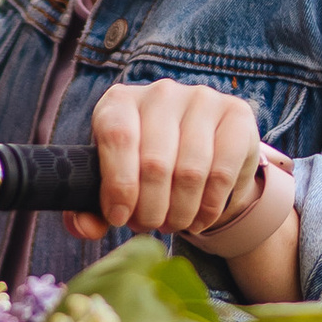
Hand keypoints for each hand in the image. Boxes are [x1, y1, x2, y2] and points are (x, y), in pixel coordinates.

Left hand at [69, 78, 269, 244]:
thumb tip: (87, 228)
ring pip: (190, 172)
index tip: (120, 218)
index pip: (118, 138)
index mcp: (120, 102)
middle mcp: (160, 93)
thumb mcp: (111, 182)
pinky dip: (208, 207)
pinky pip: (221, 172)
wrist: (199, 150)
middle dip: (150, 209)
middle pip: (154, 162)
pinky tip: (198, 218)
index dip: (119, 186)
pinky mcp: (235, 114)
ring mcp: (201, 98)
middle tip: (149, 227)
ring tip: (173, 224)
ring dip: (180, 212)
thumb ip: (89, 207)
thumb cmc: (143, 166)